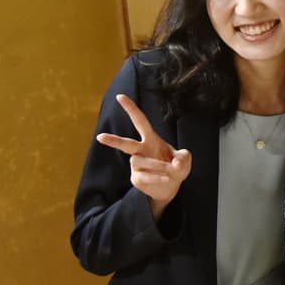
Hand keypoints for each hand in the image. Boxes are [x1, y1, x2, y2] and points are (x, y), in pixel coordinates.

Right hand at [96, 94, 191, 218]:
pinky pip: (145, 176)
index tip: (120, 96)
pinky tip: (166, 180)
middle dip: (113, 140)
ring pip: (141, 162)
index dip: (131, 109)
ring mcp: (136, 164)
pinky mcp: (136, 178)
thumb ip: (184, 158)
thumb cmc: (176, 167)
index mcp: (151, 139)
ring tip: (170, 172)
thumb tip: (175, 163)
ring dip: (159, 166)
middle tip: (100, 136)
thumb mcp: (184, 160)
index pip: (140, 121)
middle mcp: (141, 150)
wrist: (170, 187)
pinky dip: (158, 178)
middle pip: (126, 143)